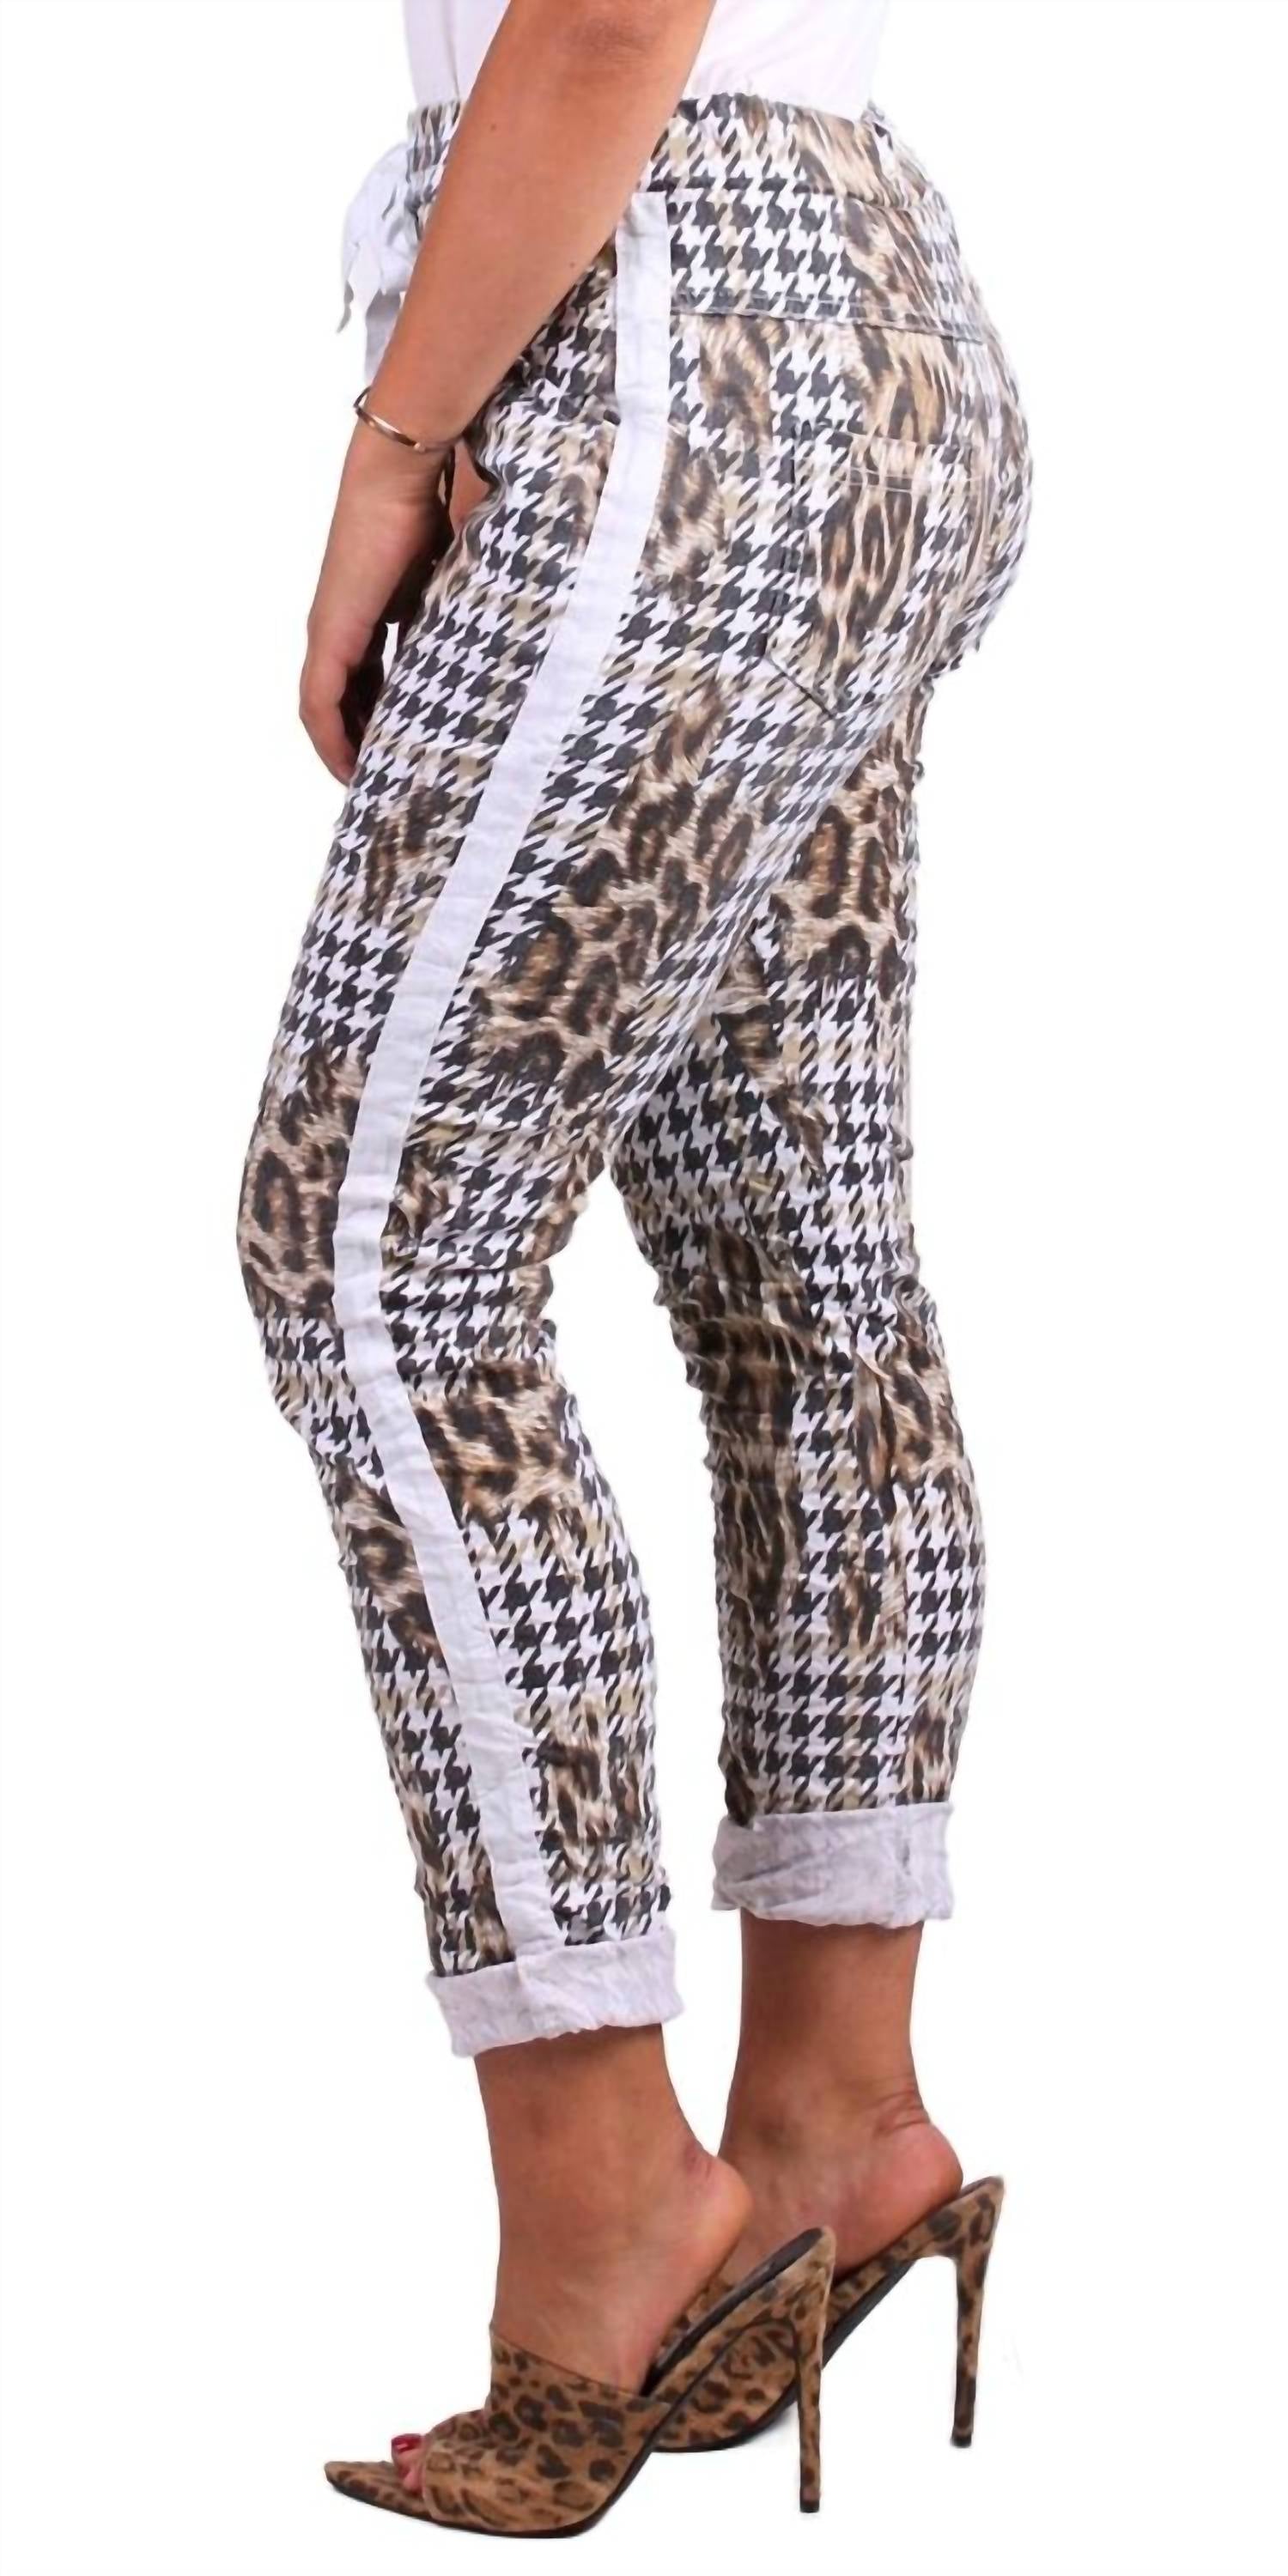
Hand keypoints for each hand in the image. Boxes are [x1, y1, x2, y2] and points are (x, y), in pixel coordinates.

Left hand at [300, 425, 451, 783]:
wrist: (408, 468)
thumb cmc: (444, 500)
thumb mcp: (465, 574)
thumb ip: (470, 609)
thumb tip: (512, 639)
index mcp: (383, 605)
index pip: (378, 673)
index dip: (389, 712)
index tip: (411, 746)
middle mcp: (350, 619)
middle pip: (351, 696)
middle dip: (368, 738)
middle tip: (392, 778)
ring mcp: (335, 626)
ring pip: (329, 706)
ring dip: (347, 747)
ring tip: (370, 784)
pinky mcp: (329, 631)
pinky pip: (319, 701)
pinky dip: (329, 737)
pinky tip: (348, 767)